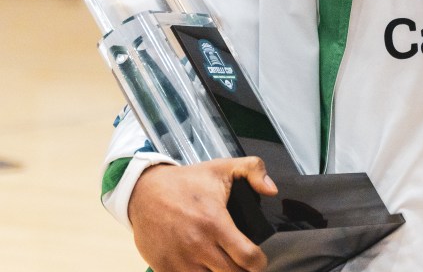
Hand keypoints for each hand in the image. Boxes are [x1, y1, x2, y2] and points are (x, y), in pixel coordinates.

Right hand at [128, 157, 276, 271]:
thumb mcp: (223, 167)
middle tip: (244, 264)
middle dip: (243, 271)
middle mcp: (197, 245)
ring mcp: (179, 260)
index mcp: (214, 223)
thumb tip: (271, 190)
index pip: (247, 257)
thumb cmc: (187, 182)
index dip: (259, 262)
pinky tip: (206, 267)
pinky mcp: (164, 268)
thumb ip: (254, 169)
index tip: (260, 259)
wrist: (144, 192)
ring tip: (226, 265)